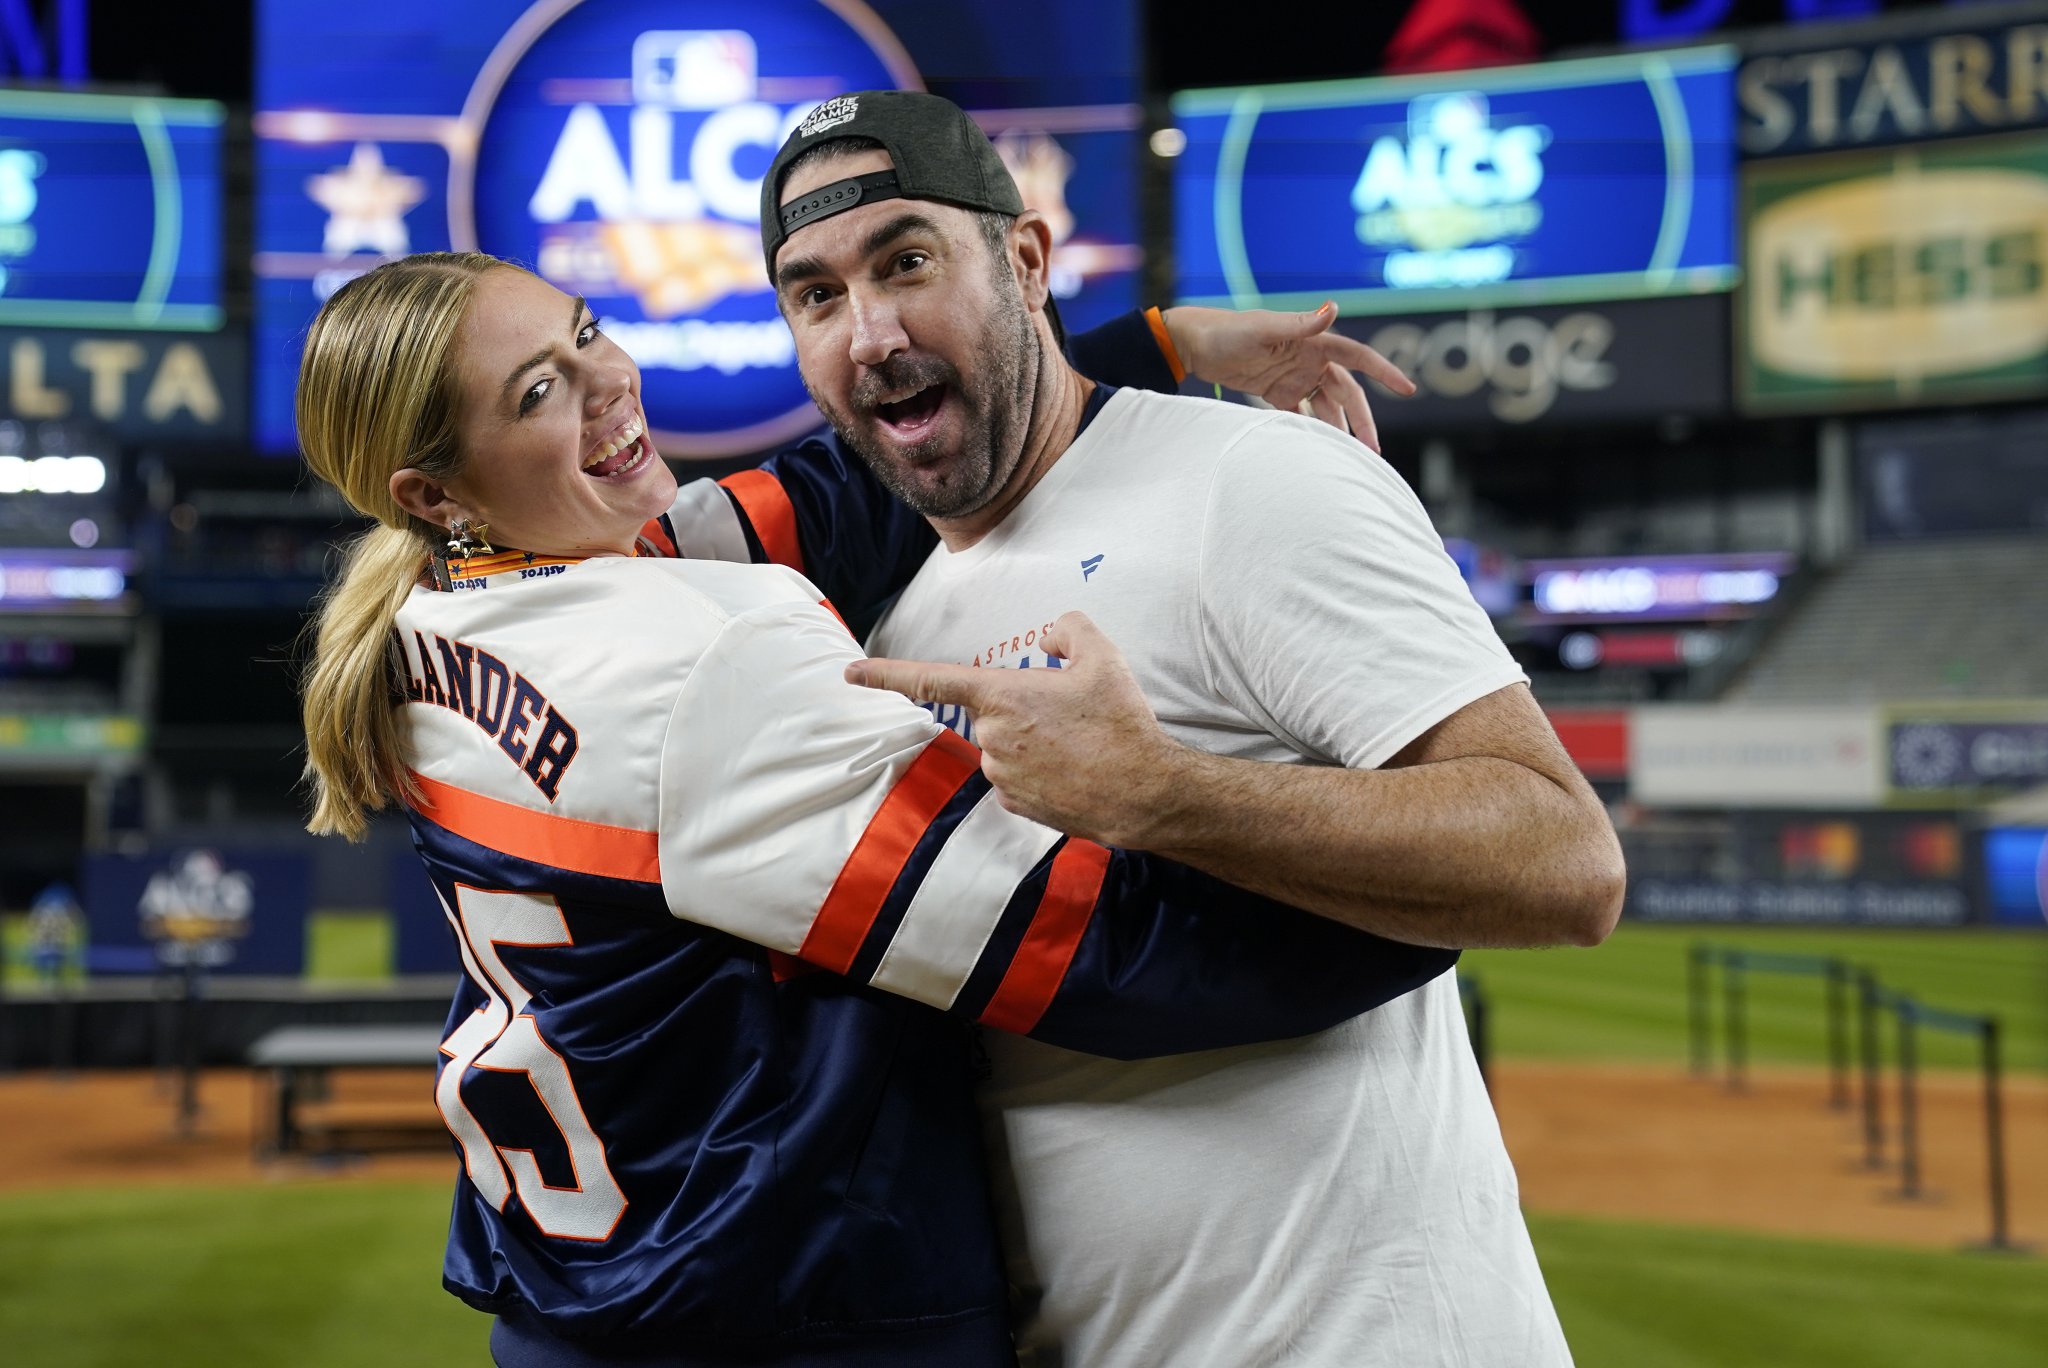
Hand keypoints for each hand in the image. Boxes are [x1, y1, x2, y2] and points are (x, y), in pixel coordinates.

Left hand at [844, 612, 1183, 847]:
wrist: (1145, 792)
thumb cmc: (1121, 724)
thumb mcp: (1103, 657)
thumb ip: (1069, 629)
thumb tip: (1048, 639)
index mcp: (1001, 696)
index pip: (930, 679)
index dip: (886, 674)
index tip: (851, 673)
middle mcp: (991, 737)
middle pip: (994, 713)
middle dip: (1026, 710)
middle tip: (1073, 717)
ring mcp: (1000, 776)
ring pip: (1007, 747)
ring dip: (1036, 743)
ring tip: (1081, 746)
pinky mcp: (1016, 805)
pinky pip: (1019, 778)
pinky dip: (1042, 771)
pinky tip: (1075, 772)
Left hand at [1162, 302, 1414, 453]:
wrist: (1193, 345)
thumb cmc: (1227, 332)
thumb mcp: (1263, 328)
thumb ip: (1299, 323)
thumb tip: (1334, 307)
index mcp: (1313, 341)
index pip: (1358, 357)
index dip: (1384, 372)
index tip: (1408, 388)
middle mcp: (1310, 360)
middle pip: (1346, 393)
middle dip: (1362, 421)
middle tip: (1373, 452)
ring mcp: (1295, 378)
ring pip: (1327, 408)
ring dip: (1339, 430)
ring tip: (1349, 459)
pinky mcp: (1277, 393)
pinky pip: (1302, 416)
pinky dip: (1312, 431)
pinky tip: (1320, 451)